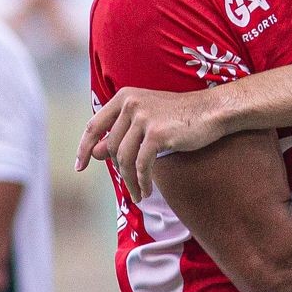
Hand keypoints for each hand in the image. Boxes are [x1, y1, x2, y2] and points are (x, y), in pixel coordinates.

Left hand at [76, 86, 227, 198]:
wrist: (212, 111)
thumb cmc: (179, 117)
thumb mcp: (146, 122)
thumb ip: (121, 134)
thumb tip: (95, 153)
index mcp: (125, 97)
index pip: (94, 125)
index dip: (84, 148)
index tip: (80, 167)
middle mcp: (131, 103)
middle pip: (112, 147)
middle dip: (119, 171)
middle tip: (130, 186)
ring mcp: (143, 117)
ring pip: (125, 159)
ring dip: (130, 181)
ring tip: (138, 194)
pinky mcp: (157, 133)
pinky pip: (141, 164)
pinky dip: (142, 181)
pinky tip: (147, 190)